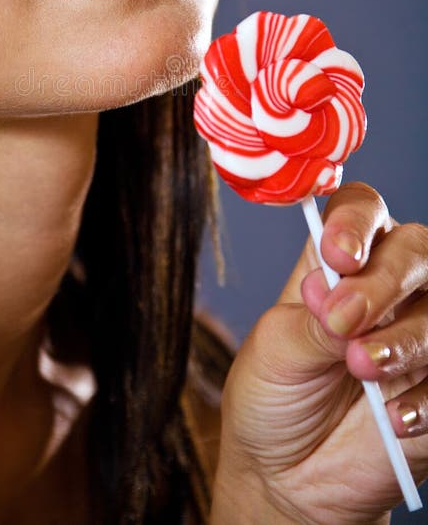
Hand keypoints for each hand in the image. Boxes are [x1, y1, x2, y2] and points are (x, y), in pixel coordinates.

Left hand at [211, 182, 427, 524]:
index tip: (336, 257)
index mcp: (339, 263)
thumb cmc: (275, 395)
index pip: (362, 212)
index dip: (356, 224)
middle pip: (415, 249)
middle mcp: (388, 288)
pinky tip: (393, 419)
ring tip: (364, 367)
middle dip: (384, 281)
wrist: (287, 475)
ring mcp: (420, 333)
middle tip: (346, 321)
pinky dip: (427, 397)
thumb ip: (311, 320)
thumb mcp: (277, 351)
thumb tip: (335, 293)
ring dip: (407, 338)